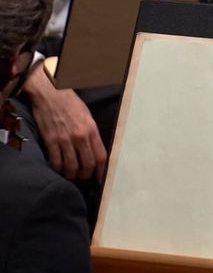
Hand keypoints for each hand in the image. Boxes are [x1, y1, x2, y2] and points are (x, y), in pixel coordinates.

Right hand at [23, 65, 105, 181]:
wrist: (51, 94)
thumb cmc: (70, 103)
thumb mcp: (87, 116)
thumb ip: (91, 133)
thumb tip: (94, 149)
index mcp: (92, 130)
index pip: (101, 156)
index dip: (102, 171)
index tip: (100, 179)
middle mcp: (80, 136)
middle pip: (87, 164)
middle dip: (86, 175)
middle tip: (84, 178)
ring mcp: (64, 139)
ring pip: (71, 166)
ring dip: (71, 175)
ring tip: (71, 175)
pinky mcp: (50, 140)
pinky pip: (55, 161)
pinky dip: (57, 169)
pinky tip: (58, 169)